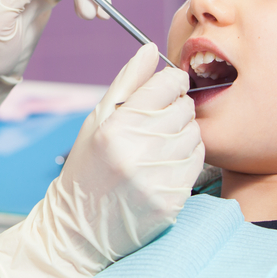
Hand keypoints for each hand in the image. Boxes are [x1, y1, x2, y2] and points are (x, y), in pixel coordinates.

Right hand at [0, 43, 204, 277]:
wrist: (80, 228)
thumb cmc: (87, 167)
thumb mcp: (97, 120)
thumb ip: (127, 83)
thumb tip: (149, 49)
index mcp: (115, 127)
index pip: (166, 85)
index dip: (171, 82)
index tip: (168, 88)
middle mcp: (136, 152)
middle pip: (185, 109)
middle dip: (177, 109)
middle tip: (159, 121)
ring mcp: (155, 179)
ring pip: (195, 135)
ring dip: (183, 134)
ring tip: (159, 145)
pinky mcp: (171, 201)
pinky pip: (197, 163)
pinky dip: (186, 158)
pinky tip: (166, 164)